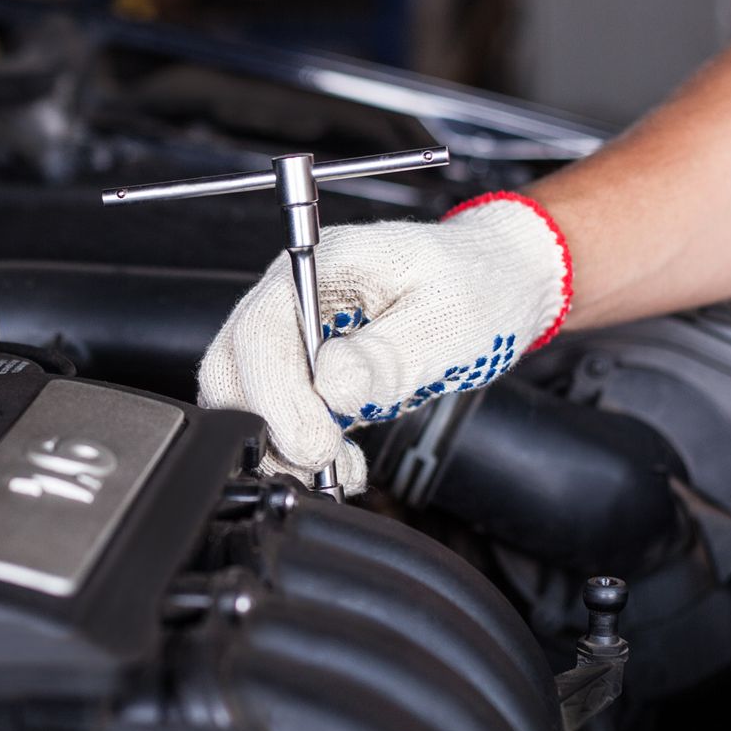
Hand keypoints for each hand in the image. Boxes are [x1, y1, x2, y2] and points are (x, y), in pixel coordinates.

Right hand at [197, 192, 571, 492]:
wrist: (498, 282)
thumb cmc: (478, 284)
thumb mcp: (450, 319)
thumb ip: (388, 355)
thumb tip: (331, 387)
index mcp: (322, 265)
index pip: (260, 330)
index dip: (276, 394)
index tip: (315, 439)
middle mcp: (294, 297)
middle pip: (232, 366)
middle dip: (268, 424)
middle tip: (323, 457)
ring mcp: (295, 335)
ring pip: (244, 398)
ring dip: (280, 445)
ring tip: (339, 465)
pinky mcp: (306, 371)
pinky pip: (274, 415)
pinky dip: (296, 449)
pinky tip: (340, 462)